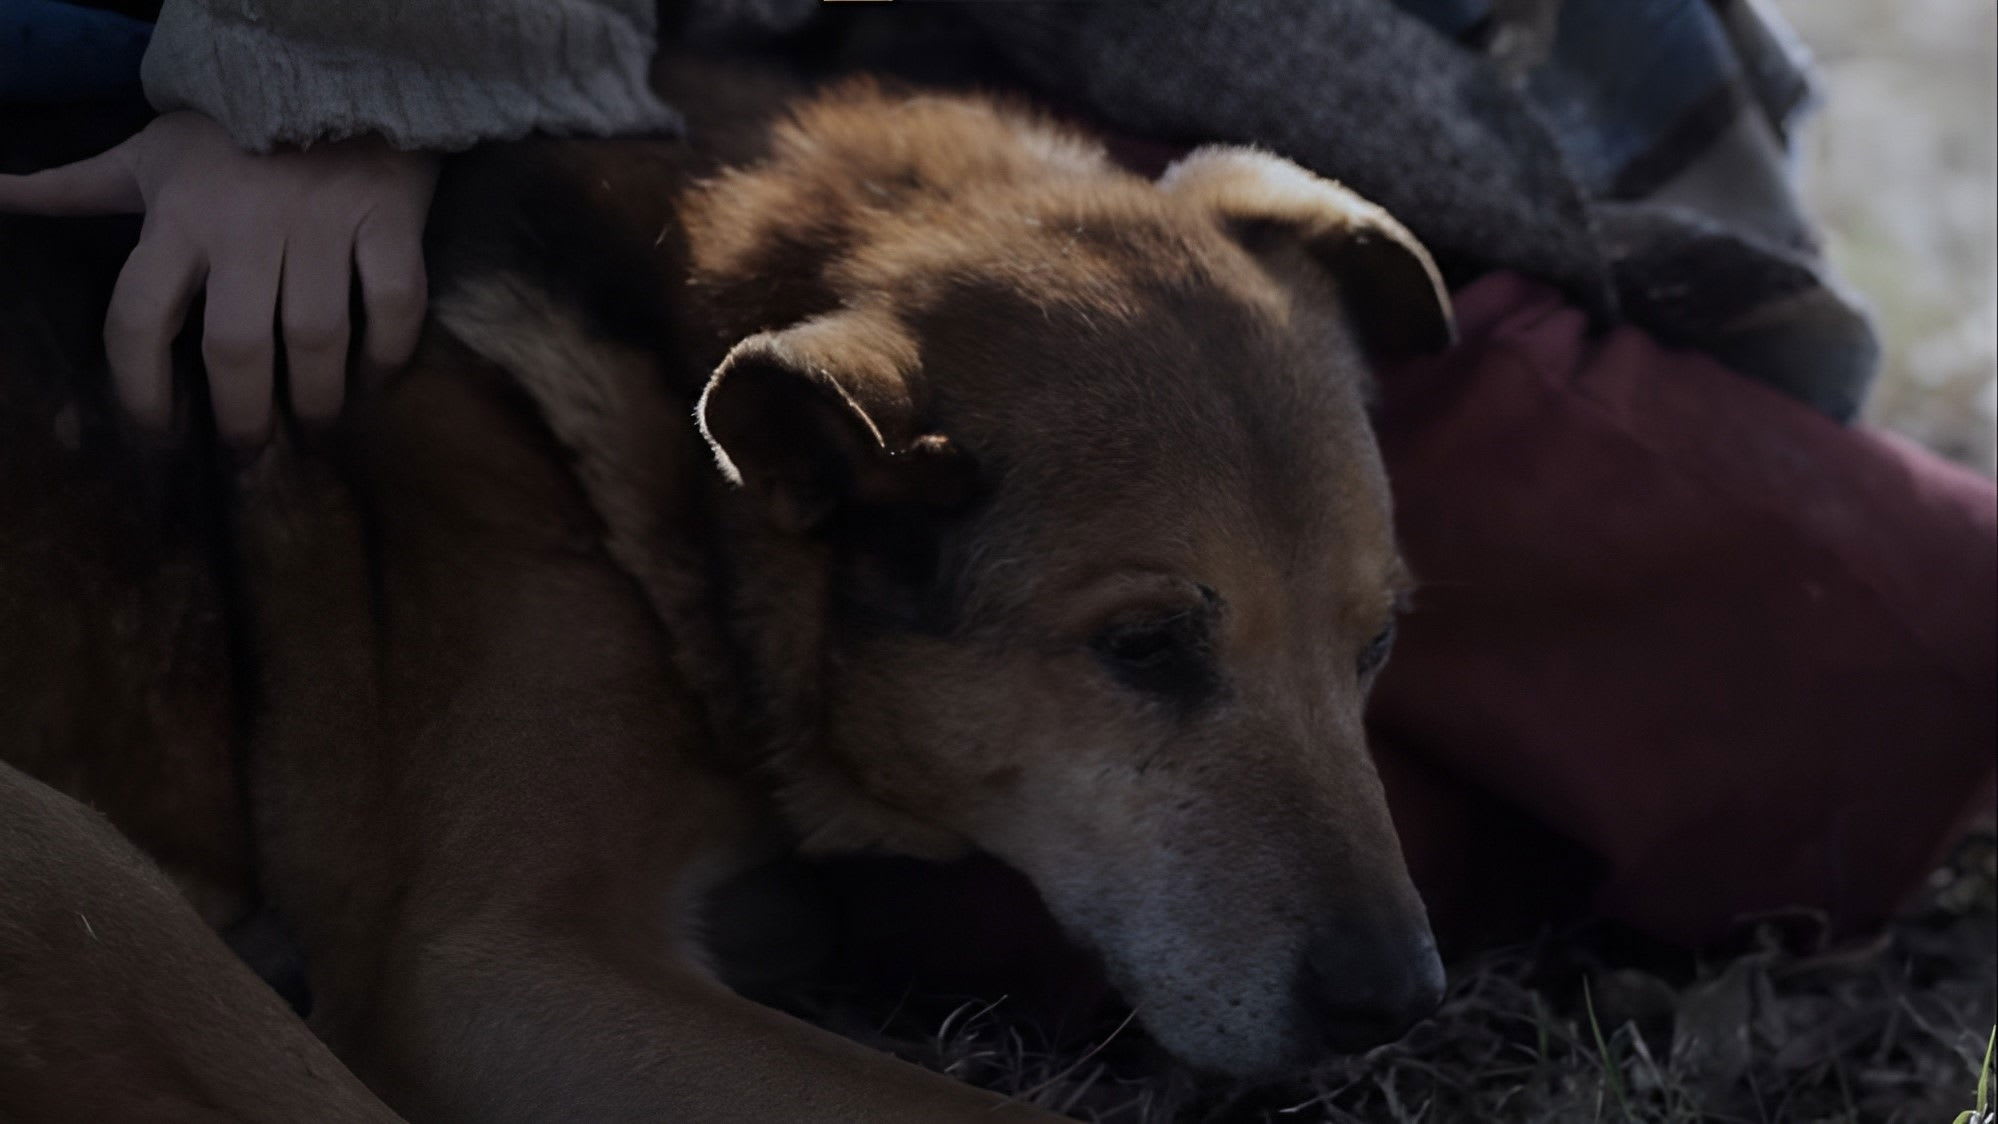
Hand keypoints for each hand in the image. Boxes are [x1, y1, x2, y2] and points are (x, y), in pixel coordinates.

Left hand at [0, 111, 439, 444]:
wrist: (334, 70)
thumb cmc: (232, 129)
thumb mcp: (148, 155)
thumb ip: (76, 187)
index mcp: (177, 218)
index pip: (139, 319)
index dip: (142, 393)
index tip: (162, 438)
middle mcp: (245, 227)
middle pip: (236, 347)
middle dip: (243, 418)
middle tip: (251, 452)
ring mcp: (322, 224)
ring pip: (318, 338)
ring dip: (318, 399)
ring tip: (317, 428)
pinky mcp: (388, 218)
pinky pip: (393, 305)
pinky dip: (388, 354)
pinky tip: (375, 382)